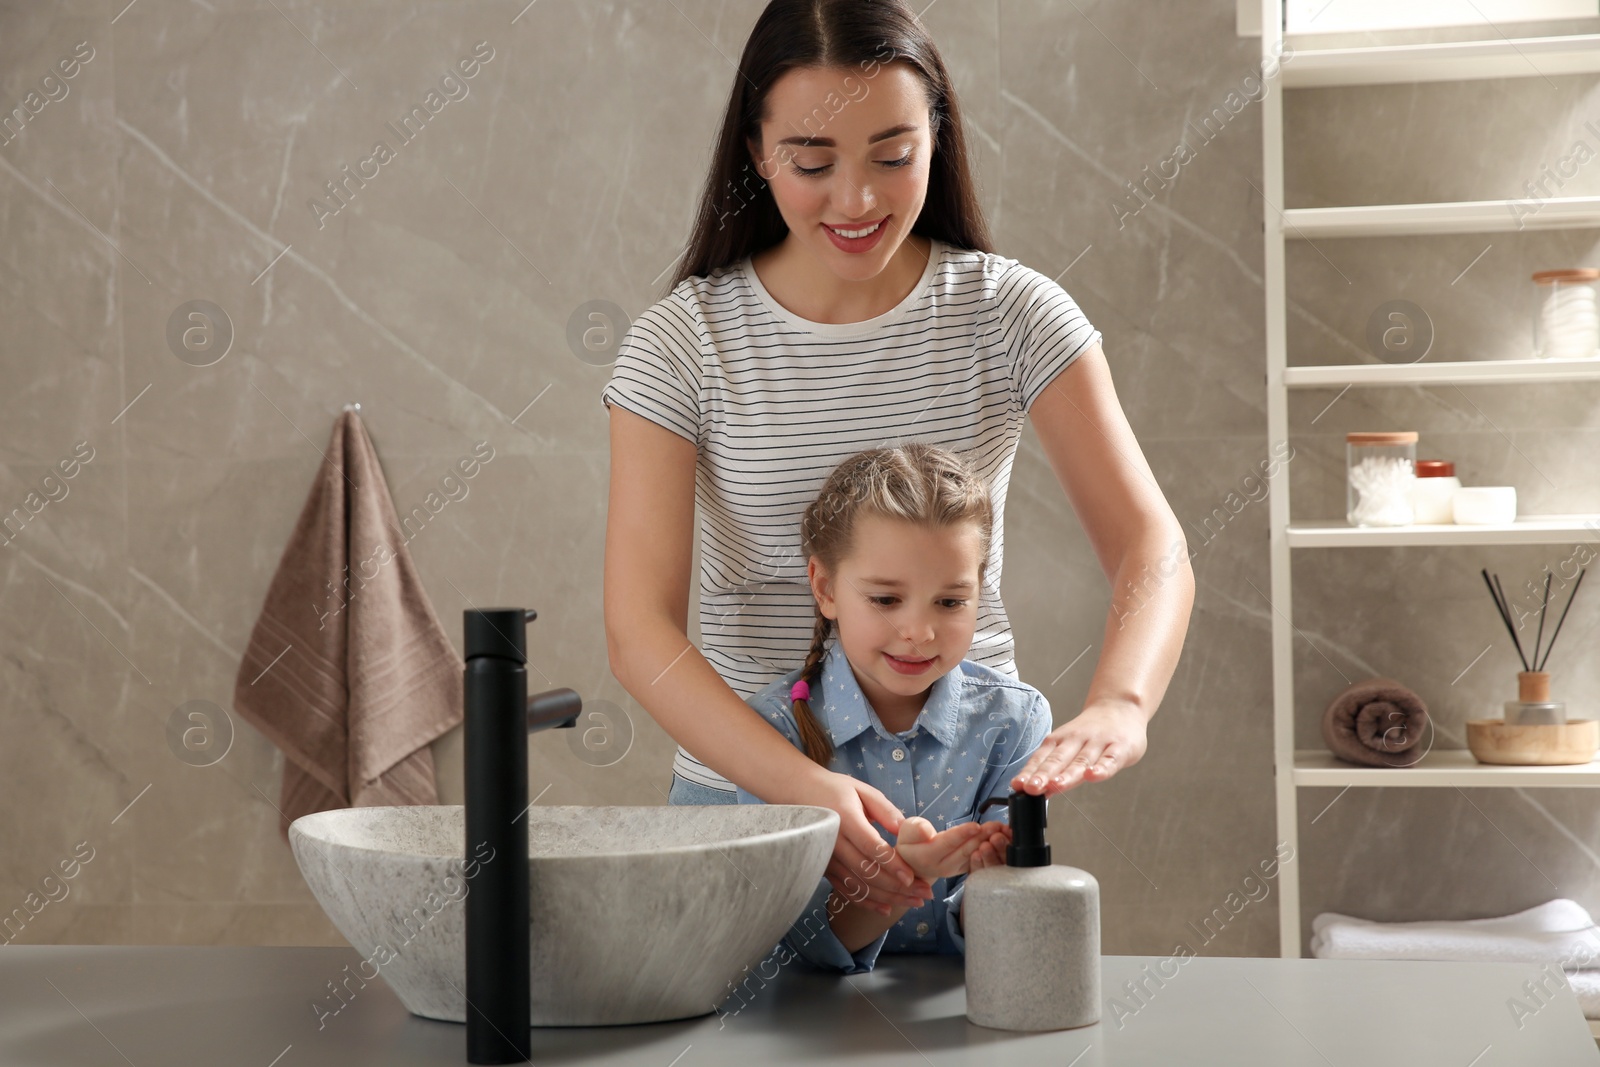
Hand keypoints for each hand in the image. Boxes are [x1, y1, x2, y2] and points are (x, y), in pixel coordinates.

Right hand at [790, 771, 934, 915]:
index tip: (912, 877)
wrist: (798, 794)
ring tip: (913, 902)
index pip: (871, 847)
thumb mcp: (862, 790)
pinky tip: (885, 908)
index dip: (892, 864)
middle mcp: (833, 843)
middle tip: (924, 893)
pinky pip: (846, 890)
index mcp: (845, 819)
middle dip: (898, 887)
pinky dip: (866, 902)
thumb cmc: (835, 789)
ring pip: (859, 885)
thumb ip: (885, 810)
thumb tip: (906, 829)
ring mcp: (827, 859)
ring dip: (887, 898)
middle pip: (867, 872)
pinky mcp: (824, 869)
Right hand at [893, 817, 1009, 882]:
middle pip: (965, 850)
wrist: (915, 862)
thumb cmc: (911, 841)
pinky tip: (1002, 839)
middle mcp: (943, 867)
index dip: (962, 834)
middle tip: (996, 825)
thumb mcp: (907, 831)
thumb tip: (926, 831)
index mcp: (927, 856)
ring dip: (989, 843)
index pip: (948, 843)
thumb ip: (916, 829)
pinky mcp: (964, 869)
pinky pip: (979, 859)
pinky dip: (991, 850)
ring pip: (975, 856)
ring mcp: (956, 871)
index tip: (976, 825)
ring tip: (1001, 830)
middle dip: (982, 837)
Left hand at [1013, 699, 1147, 796]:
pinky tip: (1092, 776)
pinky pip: (1110, 759)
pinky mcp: (1120, 747)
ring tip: (1055, 786)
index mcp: (1060, 741)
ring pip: (1081, 760)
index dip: (1029, 773)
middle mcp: (1076, 740)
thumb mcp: (1069, 747)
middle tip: (1031, 788)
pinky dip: (1101, 768)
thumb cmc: (1092, 733)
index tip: (1018, 786)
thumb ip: (1056, 769)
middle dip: (1043, 775)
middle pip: (1058, 759)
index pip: (1041, 758)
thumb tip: (1039, 790)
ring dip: (1067, 774)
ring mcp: (1098, 743)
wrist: (1120, 707)